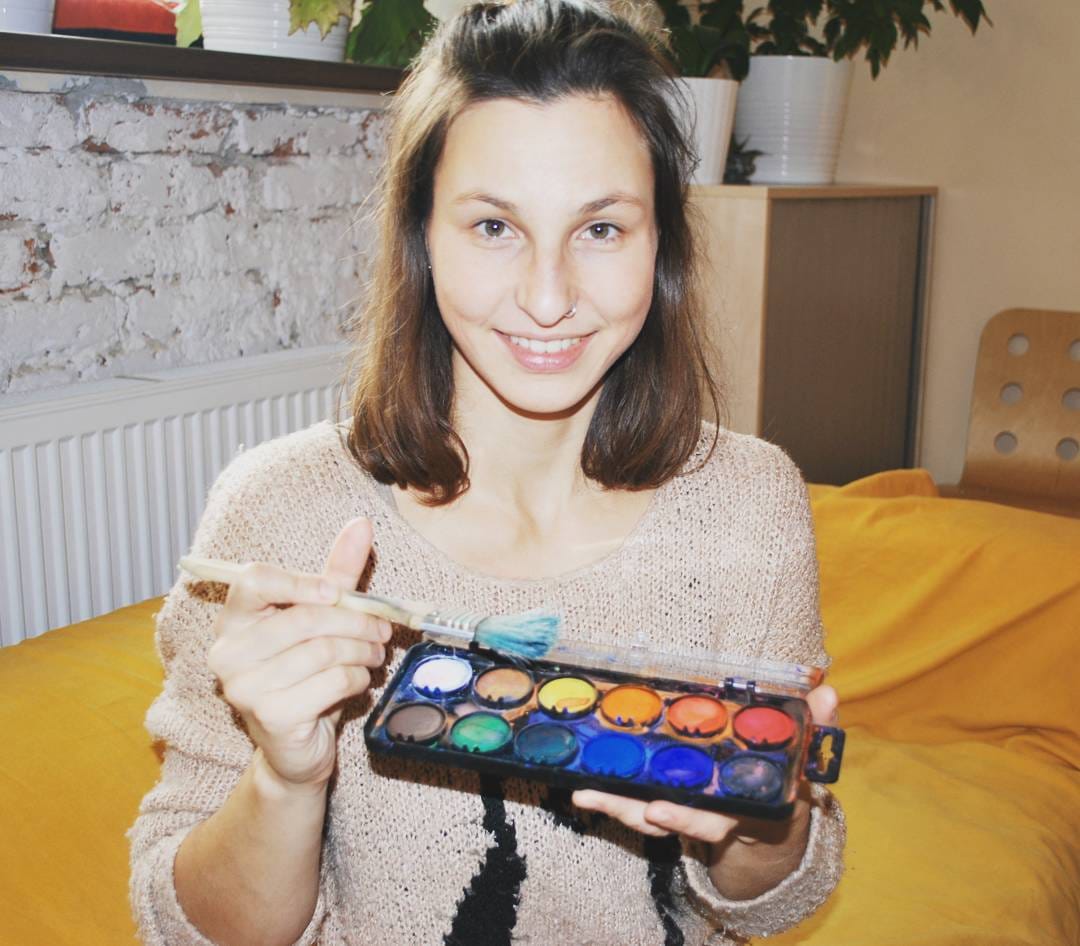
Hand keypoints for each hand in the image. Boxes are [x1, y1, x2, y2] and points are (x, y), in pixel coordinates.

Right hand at [206, 517, 391, 791]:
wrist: (295, 746)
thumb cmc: (305, 673)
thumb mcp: (321, 616)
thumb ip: (337, 572)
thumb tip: (361, 523)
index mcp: (234, 619)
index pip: (254, 580)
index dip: (301, 581)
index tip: (335, 592)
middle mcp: (228, 652)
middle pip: (304, 617)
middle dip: (356, 620)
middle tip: (381, 628)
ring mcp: (245, 688)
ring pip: (324, 650)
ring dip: (363, 650)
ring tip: (374, 654)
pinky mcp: (271, 717)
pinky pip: (332, 682)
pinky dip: (358, 678)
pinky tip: (359, 680)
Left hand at [573, 685, 838, 845]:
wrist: (771, 820)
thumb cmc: (782, 778)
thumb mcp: (802, 757)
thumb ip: (815, 727)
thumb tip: (829, 693)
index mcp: (737, 808)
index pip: (711, 819)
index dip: (685, 816)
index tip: (659, 811)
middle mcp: (705, 815)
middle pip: (664, 821)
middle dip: (632, 813)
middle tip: (595, 798)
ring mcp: (681, 808)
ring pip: (642, 816)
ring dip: (611, 804)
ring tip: (580, 792)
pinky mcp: (663, 797)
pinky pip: (634, 802)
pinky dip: (609, 794)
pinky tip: (580, 782)